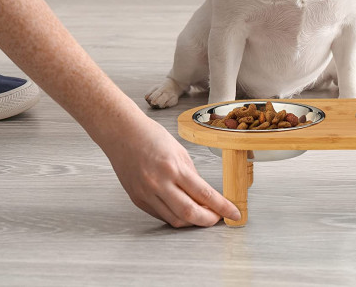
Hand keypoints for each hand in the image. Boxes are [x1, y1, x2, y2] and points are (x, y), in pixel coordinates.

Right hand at [101, 114, 240, 226]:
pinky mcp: (137, 199)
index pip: (204, 194)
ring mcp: (146, 193)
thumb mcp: (178, 150)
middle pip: (190, 214)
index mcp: (173, 167)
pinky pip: (160, 214)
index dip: (222, 207)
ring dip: (191, 221)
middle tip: (218, 219)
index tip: (234, 214)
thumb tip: (203, 193)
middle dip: (208, 220)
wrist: (121, 133)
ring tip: (201, 215)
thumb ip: (190, 173)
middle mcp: (159, 183)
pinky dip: (174, 215)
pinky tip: (181, 209)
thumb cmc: (149, 135)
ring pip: (175, 220)